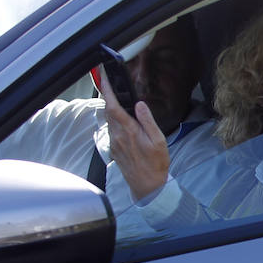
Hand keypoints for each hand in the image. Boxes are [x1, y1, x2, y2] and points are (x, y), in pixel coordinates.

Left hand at [99, 67, 169, 200]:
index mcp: (128, 131)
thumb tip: (139, 105)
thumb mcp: (158, 140)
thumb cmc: (155, 163)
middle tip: (110, 84)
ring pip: (109, 120)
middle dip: (108, 96)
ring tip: (118, 100)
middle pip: (108, 111)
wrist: (147, 185)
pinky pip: (112, 130)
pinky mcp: (113, 148)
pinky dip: (114, 121)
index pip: (113, 106)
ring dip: (111, 109)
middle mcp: (117, 135)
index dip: (107, 90)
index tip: (104, 78)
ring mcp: (114, 143)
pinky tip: (123, 121)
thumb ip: (147, 120)